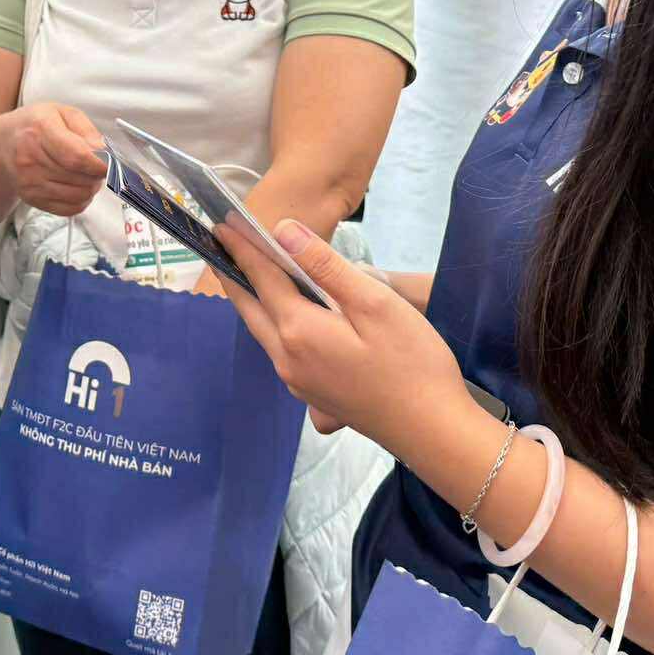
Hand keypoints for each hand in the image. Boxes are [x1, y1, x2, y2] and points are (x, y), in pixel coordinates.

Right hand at [0, 101, 107, 216]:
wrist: (3, 145)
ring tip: (85, 174)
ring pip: (79, 196)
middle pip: (81, 178)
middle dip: (98, 174)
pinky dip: (81, 200)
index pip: (77, 157)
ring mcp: (29, 182)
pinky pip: (70, 209)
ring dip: (91, 187)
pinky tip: (76, 185)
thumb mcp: (62, 113)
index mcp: (40, 130)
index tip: (110, 163)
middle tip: (97, 165)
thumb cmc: (36, 125)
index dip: (101, 164)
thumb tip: (104, 153)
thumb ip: (87, 130)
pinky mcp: (32, 199)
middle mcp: (31, 158)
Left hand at [217, 219, 470, 444]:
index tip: (223, 223)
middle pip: (251, 308)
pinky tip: (282, 314)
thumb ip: (325, 266)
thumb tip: (284, 231)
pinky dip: (270, 322)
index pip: (262, 278)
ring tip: (246, 273)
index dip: (243, 248)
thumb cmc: (412, 363)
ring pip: (264, 331)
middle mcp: (287, 359)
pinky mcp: (313, 395)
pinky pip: (279, 350)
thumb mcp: (374, 303)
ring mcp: (298, 382)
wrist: (432, 432)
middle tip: (221, 245)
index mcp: (299, 331)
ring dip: (251, 300)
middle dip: (235, 274)